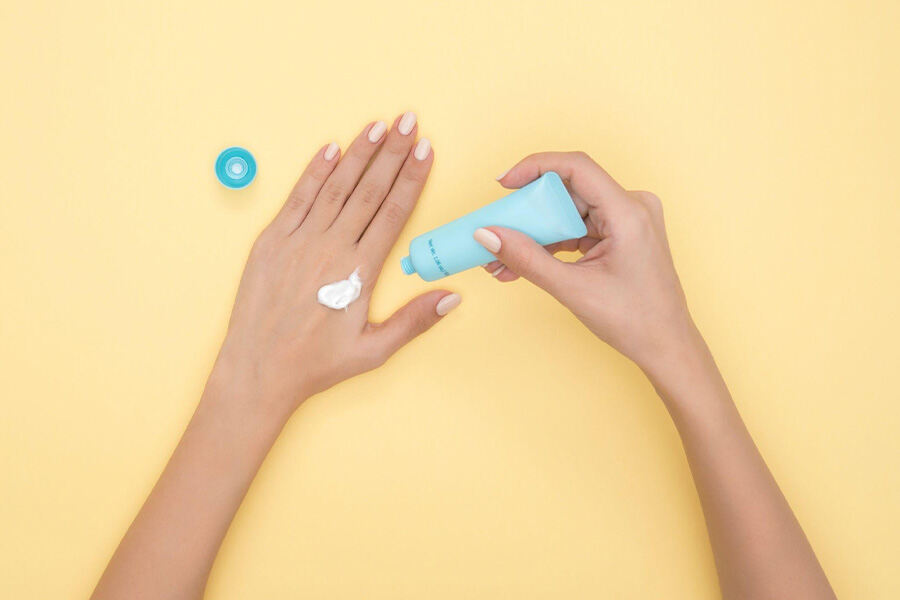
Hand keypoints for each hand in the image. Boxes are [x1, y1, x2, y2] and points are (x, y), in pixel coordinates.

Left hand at [210, 114, 459, 418]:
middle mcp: (330, 248)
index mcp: (358, 272)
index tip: (426, 151)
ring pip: (335, 187)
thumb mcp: (374, 351)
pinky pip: (297, 198)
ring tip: (378, 126)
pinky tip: (330, 148)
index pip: (393, 212)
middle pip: (368, 190)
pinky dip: (314, 172)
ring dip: (358, 153)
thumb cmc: (316, 365)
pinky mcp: (270, 242)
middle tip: (409, 122)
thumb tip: (454, 296)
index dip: (412, 178)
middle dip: (392, 153)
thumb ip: (414, 320)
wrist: (258, 370)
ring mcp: (297, 241)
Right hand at [476, 152, 695, 374]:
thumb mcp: (572, 289)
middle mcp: (633, 207)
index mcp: (629, 213)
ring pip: (571, 212)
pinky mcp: (623, 234)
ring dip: (536, 234)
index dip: (535, 167)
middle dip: (529, 213)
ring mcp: (630, 220)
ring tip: (502, 260)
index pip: (576, 167)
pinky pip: (580, 228)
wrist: (666, 346)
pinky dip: (553, 244)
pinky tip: (525, 263)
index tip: (504, 183)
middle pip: (569, 192)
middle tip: (497, 231)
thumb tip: (488, 235)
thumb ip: (526, 259)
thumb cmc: (636, 321)